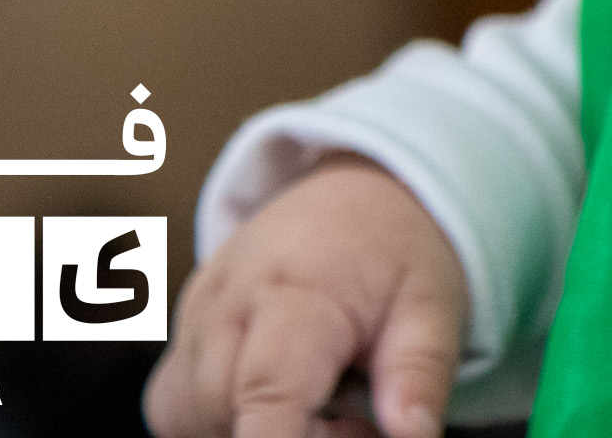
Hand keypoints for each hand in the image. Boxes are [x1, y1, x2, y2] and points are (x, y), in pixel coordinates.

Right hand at [145, 155, 465, 437]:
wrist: (351, 197)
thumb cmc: (393, 255)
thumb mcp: (431, 307)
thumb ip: (419, 376)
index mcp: (296, 293)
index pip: (267, 390)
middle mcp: (225, 305)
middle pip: (230, 413)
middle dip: (293, 437)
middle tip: (354, 415)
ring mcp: (192, 321)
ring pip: (196, 418)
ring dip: (254, 427)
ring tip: (321, 396)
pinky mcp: (180, 340)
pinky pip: (179, 409)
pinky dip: (222, 418)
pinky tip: (273, 398)